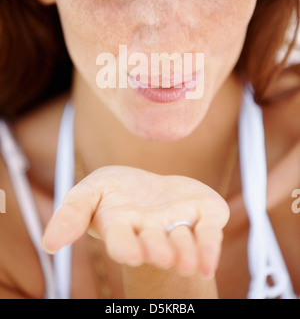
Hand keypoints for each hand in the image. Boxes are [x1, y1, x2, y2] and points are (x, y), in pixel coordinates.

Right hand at [42, 165, 229, 277]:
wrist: (151, 186)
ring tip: (186, 262)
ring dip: (185, 251)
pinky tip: (208, 264)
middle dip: (158, 250)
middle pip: (154, 243)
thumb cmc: (118, 192)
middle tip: (162, 256)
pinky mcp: (204, 215)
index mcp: (122, 227)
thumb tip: (50, 244)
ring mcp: (179, 224)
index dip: (126, 247)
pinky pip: (209, 233)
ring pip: (183, 241)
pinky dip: (210, 247)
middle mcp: (151, 232)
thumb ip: (72, 213)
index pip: (121, 240)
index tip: (131, 254)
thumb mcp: (90, 191)